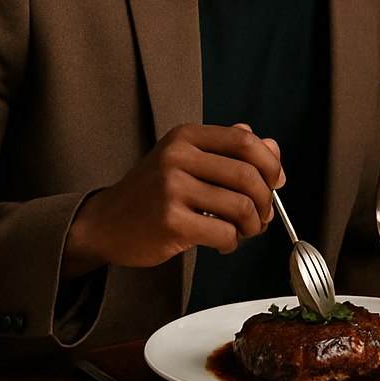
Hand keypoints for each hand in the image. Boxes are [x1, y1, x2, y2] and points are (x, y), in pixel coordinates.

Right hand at [62, 123, 281, 277]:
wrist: (104, 223)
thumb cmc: (153, 192)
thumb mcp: (187, 160)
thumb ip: (231, 151)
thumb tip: (274, 150)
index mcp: (186, 137)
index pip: (246, 142)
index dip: (270, 164)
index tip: (275, 181)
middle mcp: (177, 158)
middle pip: (249, 176)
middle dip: (265, 201)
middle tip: (260, 215)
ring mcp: (171, 189)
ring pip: (241, 207)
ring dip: (251, 226)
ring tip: (241, 230)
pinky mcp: (170, 222)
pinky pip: (224, 233)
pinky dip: (232, 242)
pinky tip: (222, 242)